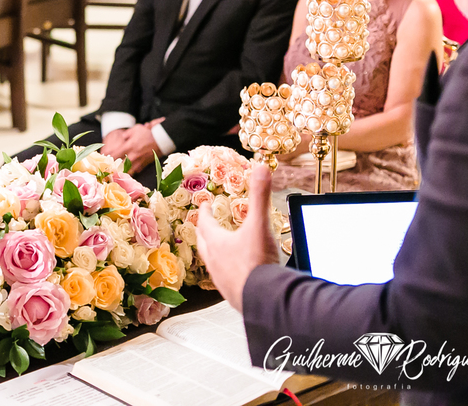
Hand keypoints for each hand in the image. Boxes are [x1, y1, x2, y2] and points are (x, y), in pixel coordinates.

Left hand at [101, 124, 158, 169]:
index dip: (107, 157)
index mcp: (129, 147)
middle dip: (113, 167)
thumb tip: (121, 139)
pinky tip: (127, 171)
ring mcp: (139, 161)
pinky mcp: (144, 165)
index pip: (114, 154)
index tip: (102, 159)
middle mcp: (133, 156)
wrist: (161, 139)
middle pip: (119, 165)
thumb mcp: (135, 129)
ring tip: (116, 172)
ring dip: (121, 171)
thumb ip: (126, 135)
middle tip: (107, 168)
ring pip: (127, 170)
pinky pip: (135, 170)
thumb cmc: (147, 133)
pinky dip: (130, 171)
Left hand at [195, 163, 279, 310]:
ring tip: (218, 248)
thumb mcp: (260, 225)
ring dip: (212, 251)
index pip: (205, 222)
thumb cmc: (257, 263)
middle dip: (203, 230)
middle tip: (204, 224)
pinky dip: (225, 270)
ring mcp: (221, 279)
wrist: (264, 301)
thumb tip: (262, 167)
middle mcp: (214, 260)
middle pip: (203, 242)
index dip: (205, 211)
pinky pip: (223, 278)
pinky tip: (235, 272)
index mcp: (217, 242)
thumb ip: (260, 196)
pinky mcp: (231, 294)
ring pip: (211, 261)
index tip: (204, 204)